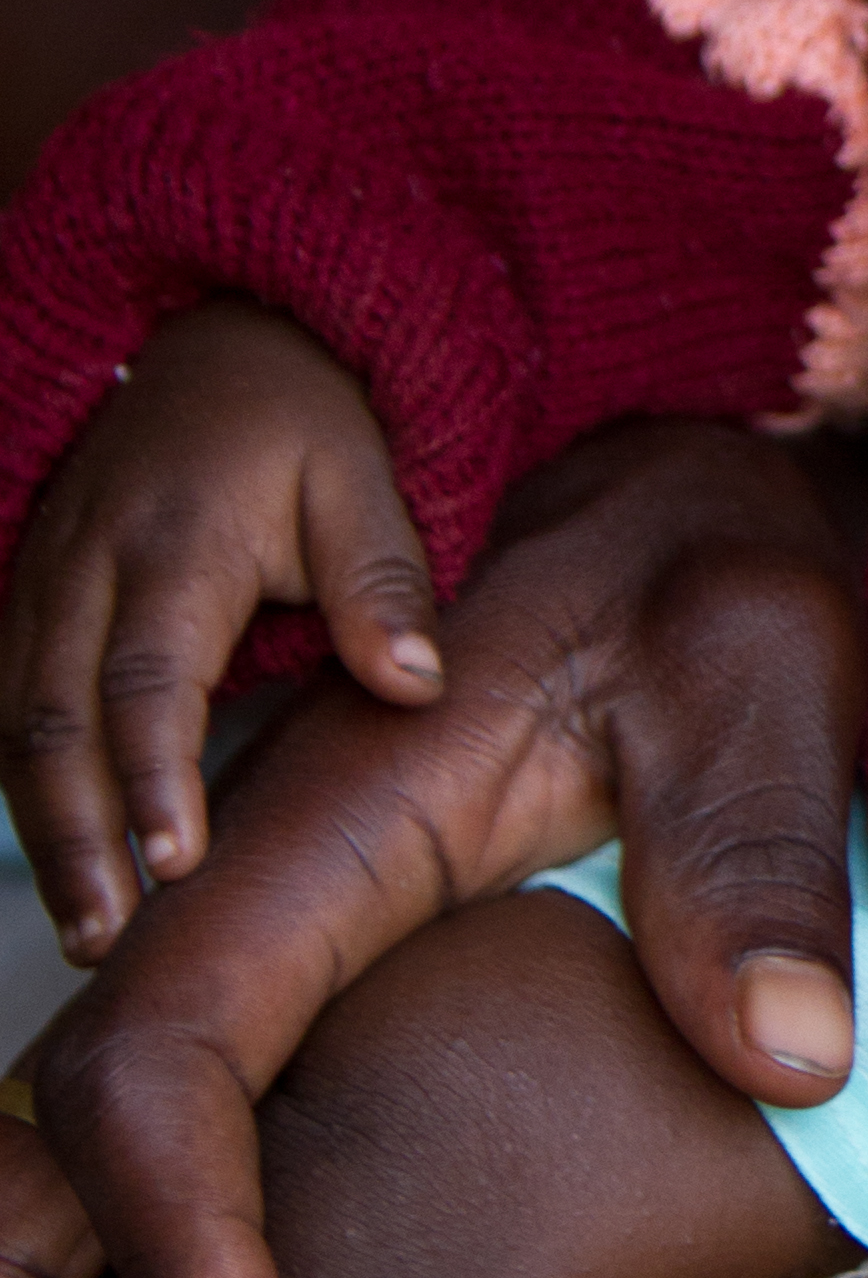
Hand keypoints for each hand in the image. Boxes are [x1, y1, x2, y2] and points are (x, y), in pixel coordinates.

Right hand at [0, 300, 447, 964]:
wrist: (217, 342)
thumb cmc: (301, 420)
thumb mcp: (363, 475)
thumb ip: (383, 579)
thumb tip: (416, 683)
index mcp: (174, 542)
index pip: (151, 680)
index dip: (155, 776)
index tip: (177, 860)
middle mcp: (86, 569)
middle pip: (57, 721)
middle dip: (77, 837)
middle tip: (108, 934)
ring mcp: (42, 584)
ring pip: (16, 724)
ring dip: (43, 829)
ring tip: (85, 928)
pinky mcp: (27, 600)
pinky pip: (5, 703)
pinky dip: (24, 786)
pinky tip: (61, 861)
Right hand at [16, 416, 866, 1277]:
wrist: (697, 513)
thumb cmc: (721, 583)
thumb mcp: (759, 669)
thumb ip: (755, 850)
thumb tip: (780, 1055)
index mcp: (333, 818)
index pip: (172, 1049)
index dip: (183, 1239)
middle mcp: (254, 883)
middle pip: (70, 1120)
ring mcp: (265, 929)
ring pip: (89, 1131)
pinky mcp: (304, 969)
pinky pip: (176, 1118)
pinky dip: (149, 1258)